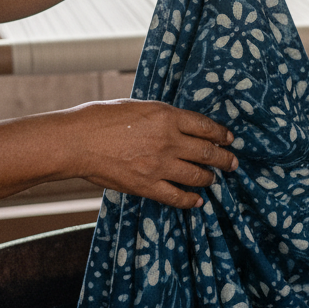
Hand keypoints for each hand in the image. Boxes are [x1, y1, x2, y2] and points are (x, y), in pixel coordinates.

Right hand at [67, 99, 237, 208]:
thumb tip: (180, 125)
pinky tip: (197, 200)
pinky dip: (190, 200)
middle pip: (208, 152)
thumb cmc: (101, 119)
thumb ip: (163, 117)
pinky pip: (176, 196)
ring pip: (197, 175)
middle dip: (225, 158)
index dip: (221, 134)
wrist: (75, 142)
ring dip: (210, 177)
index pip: (206, 126)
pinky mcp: (146, 185)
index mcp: (167, 117)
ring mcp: (159, 165)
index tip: (229, 138)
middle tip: (233, 162)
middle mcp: (169, 141)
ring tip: (214, 178)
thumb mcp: (139, 106)